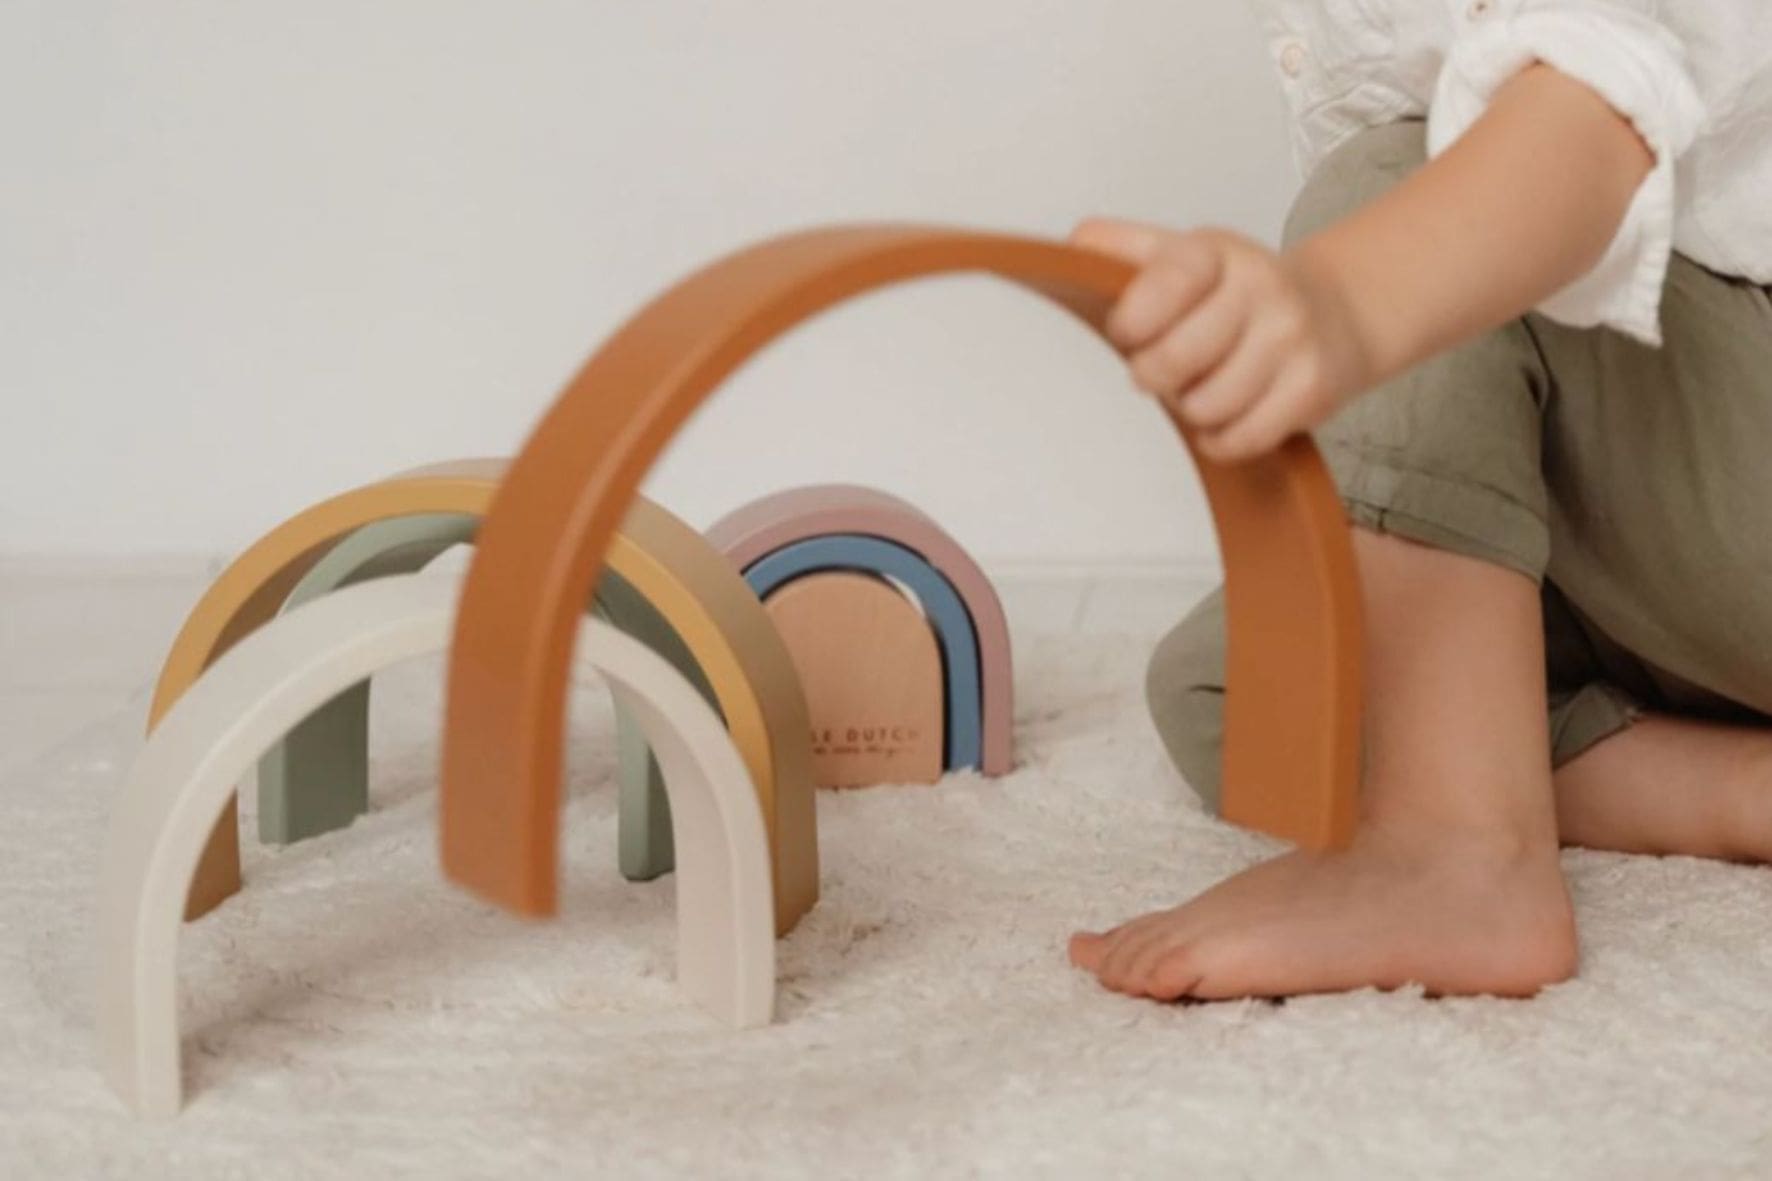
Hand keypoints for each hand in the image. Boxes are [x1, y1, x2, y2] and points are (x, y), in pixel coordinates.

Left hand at [1070, 218, 1374, 462]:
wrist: (1335, 310)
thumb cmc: (1239, 291)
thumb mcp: (1183, 254)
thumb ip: (1120, 251)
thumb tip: (1066, 253)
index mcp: (1215, 252)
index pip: (1165, 284)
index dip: (1131, 323)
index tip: (1126, 334)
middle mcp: (1259, 287)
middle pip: (1173, 360)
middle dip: (1153, 375)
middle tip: (1159, 370)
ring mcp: (1290, 339)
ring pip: (1205, 407)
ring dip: (1189, 409)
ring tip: (1200, 386)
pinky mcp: (1311, 388)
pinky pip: (1240, 438)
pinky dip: (1220, 438)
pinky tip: (1225, 415)